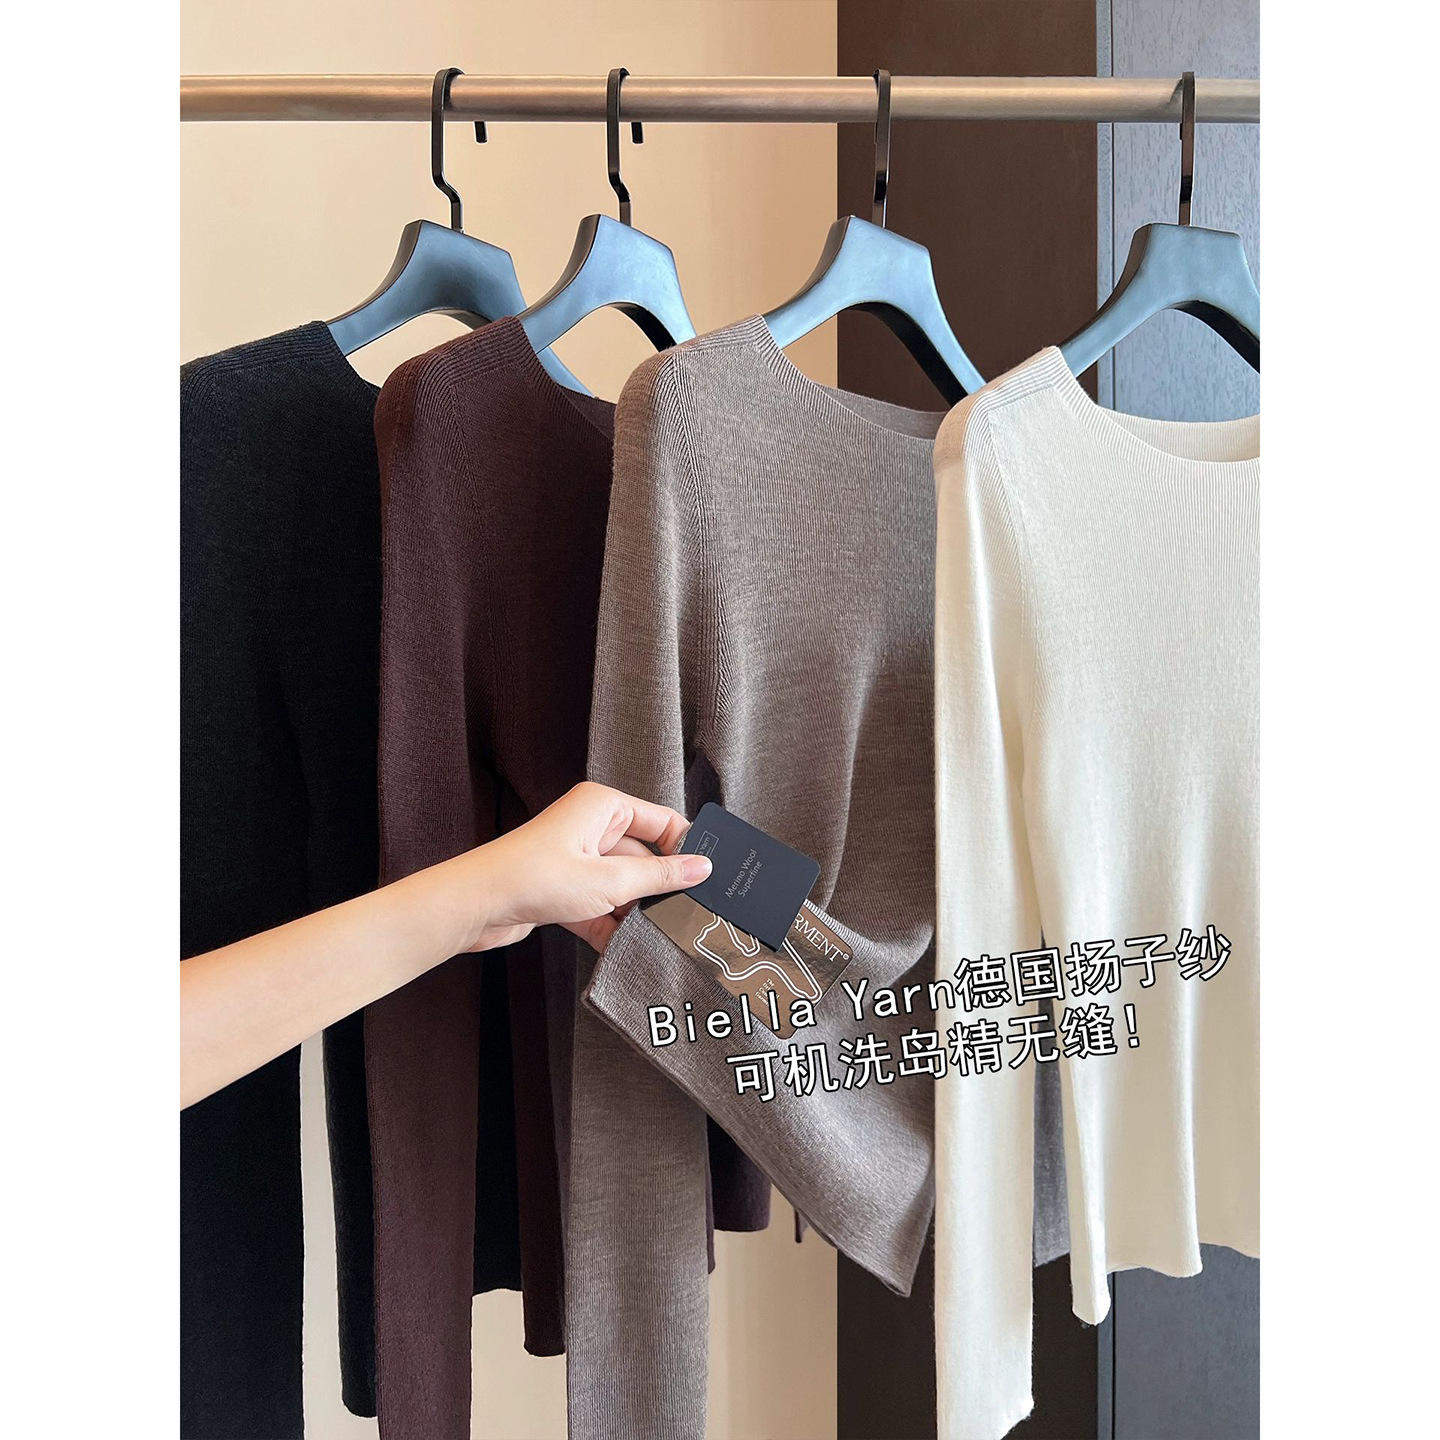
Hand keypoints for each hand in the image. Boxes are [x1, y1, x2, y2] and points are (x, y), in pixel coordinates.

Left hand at [461, 782, 711, 953]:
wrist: (475, 906)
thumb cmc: (531, 877)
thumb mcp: (609, 881)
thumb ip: (660, 876)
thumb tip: (701, 867)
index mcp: (603, 806)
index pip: (662, 821)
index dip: (686, 848)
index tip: (710, 876)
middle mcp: (591, 827)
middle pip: (644, 858)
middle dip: (659, 889)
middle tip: (686, 915)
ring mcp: (577, 859)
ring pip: (623, 886)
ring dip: (633, 912)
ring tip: (655, 936)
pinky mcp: (564, 889)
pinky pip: (601, 905)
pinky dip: (610, 926)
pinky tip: (622, 947)